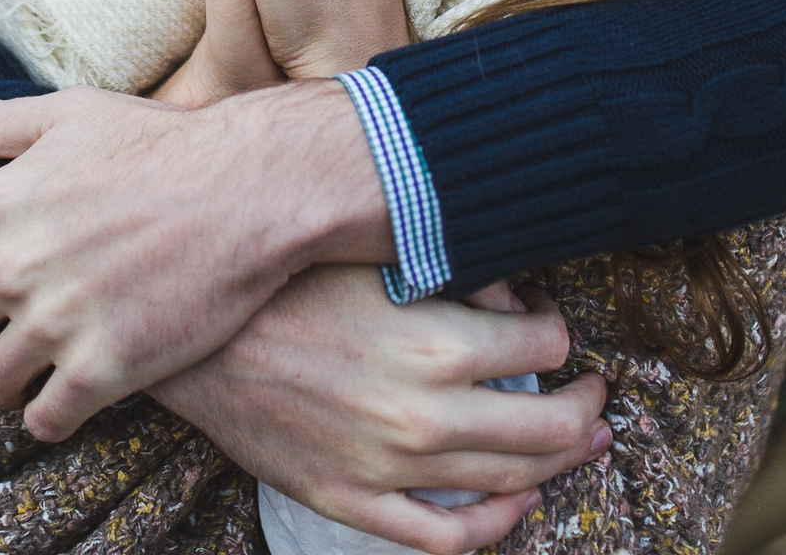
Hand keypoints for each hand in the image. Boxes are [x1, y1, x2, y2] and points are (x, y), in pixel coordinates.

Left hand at [0, 77, 393, 439]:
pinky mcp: (105, 368)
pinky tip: (62, 404)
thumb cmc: (164, 143)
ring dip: (0, 384)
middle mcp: (13, 266)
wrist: (253, 189)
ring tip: (21, 378)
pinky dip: (45, 418)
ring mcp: (58, 321)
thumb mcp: (70, 115)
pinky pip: (45, 418)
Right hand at [152, 265, 609, 554]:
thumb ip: (456, 272)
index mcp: (436, 345)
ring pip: (508, 482)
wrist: (190, 335)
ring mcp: (388, 468)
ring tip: (578, 441)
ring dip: (557, 463)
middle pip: (548, 427)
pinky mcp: (350, 500)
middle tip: (595, 394)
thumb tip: (516, 298)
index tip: (550, 323)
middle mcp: (423, 416)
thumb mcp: (376, 257)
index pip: (546, 346)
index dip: (559, 330)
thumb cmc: (283, 282)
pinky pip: (445, 537)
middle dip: (584, 408)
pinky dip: (495, 525)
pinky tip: (514, 501)